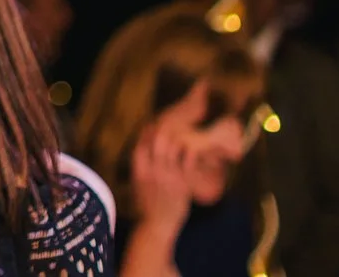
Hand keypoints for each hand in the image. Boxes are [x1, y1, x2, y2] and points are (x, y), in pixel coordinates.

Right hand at [129, 81, 209, 232]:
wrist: (157, 225)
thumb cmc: (150, 202)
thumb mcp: (140, 180)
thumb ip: (145, 162)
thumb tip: (152, 143)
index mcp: (138, 166)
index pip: (143, 138)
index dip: (152, 125)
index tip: (161, 118)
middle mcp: (151, 168)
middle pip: (159, 137)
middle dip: (170, 123)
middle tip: (182, 113)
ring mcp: (167, 175)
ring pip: (174, 145)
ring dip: (184, 133)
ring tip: (193, 125)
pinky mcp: (181, 182)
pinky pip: (189, 160)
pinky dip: (194, 150)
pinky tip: (200, 146)